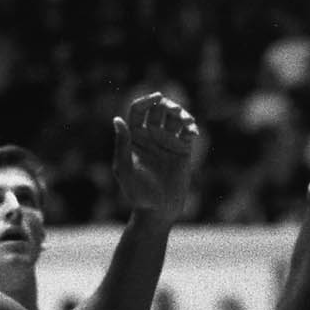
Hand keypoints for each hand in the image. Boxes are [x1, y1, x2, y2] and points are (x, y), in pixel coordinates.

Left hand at [112, 93, 199, 224]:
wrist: (158, 211)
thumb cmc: (137, 194)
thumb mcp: (125, 169)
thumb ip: (122, 144)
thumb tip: (117, 119)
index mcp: (135, 138)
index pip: (139, 110)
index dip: (147, 100)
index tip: (157, 98)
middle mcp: (151, 136)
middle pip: (158, 110)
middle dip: (168, 105)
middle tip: (174, 111)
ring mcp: (167, 142)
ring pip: (175, 118)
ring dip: (182, 114)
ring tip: (187, 122)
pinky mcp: (182, 150)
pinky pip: (188, 132)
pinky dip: (191, 127)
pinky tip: (192, 132)